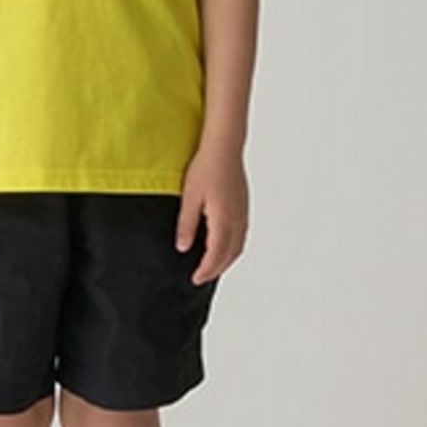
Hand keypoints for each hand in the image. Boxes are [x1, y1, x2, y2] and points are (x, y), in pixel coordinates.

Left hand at [176, 144, 248, 284]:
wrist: (224, 148)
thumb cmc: (206, 168)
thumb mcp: (189, 198)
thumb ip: (186, 225)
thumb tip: (183, 248)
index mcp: (223, 221)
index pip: (215, 255)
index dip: (206, 270)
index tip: (195, 279)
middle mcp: (237, 220)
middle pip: (229, 255)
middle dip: (216, 269)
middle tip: (201, 277)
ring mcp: (243, 214)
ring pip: (238, 246)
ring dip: (226, 260)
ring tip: (212, 266)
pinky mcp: (243, 207)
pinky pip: (241, 235)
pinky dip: (232, 248)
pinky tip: (223, 246)